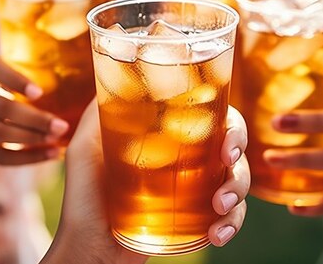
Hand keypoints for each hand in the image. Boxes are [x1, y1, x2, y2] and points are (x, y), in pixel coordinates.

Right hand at [0, 51, 68, 168]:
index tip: (39, 93)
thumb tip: (75, 74)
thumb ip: (25, 69)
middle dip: (32, 117)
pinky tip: (53, 153)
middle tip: (61, 125)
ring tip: (57, 137)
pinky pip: (1, 156)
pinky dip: (29, 157)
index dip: (14, 79)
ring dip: (32, 137)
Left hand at [44, 102, 248, 263]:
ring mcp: (194, 189)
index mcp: (169, 137)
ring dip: (237, 191)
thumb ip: (97, 115)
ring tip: (220, 209)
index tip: (226, 143)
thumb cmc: (83, 198)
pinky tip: (217, 235)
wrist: (88, 249)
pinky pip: (230, 216)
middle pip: (232, 147)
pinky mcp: (197, 218)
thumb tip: (109, 76)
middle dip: (239, 157)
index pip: (212, 119)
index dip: (230, 125)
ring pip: (238, 180)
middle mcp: (187, 159)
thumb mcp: (84, 150)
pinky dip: (232, 224)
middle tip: (228, 165)